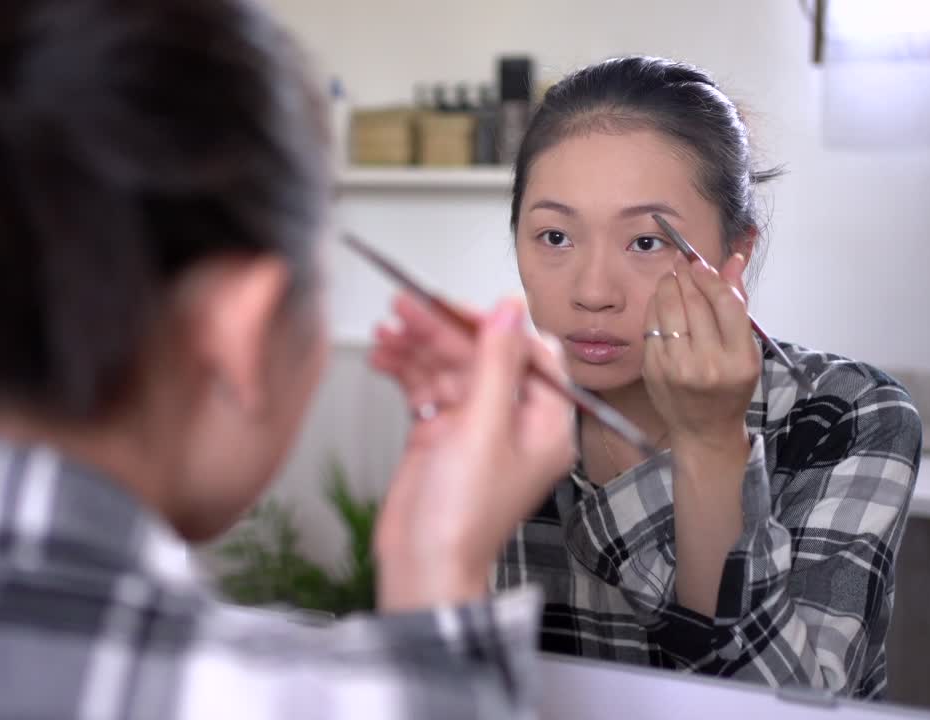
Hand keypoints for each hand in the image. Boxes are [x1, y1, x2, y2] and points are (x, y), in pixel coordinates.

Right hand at [369, 295, 576, 610]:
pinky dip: (405, 370)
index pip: (528, 353)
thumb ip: (495, 364)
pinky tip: (384, 356)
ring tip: (388, 329)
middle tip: (406, 306)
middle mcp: (513, 421)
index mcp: (545, 422)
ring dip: (418, 346)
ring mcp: (474, 427)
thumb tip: (509, 311)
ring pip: (449, 367)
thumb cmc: (463, 518)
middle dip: (442, 330)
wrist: (421, 565)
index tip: (454, 305)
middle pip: (481, 355)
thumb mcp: (483, 429)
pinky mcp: (440, 434)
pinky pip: (426, 387)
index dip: (491, 325)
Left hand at [642, 253, 758, 451]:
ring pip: (668, 310)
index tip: (701, 264)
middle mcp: (708, 364)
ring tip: (672, 277)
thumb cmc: (729, 386)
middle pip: (694, 303)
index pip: (725, 304)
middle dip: (686, 276)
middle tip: (682, 261)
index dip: (711, 278)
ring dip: (668, 286)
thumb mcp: (746, 349)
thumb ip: (738, 303)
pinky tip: (660, 300)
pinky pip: (650, 326)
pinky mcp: (653, 369)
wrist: (704, 429)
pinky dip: (655, 306)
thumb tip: (732, 260)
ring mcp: (677, 368)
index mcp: (739, 359)